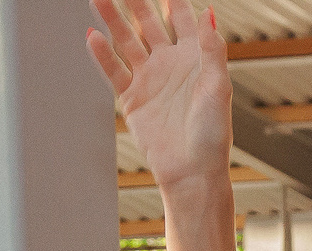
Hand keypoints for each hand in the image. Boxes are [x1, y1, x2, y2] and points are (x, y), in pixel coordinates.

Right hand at [88, 0, 229, 197]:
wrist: (192, 172)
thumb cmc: (212, 135)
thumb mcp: (219, 88)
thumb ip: (212, 50)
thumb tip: (209, 13)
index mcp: (195, 59)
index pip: (182, 18)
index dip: (173, 0)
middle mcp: (170, 64)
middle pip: (149, 23)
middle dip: (136, 2)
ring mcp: (149, 79)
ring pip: (127, 40)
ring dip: (113, 19)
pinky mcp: (132, 98)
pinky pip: (114, 70)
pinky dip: (102, 54)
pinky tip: (93, 35)